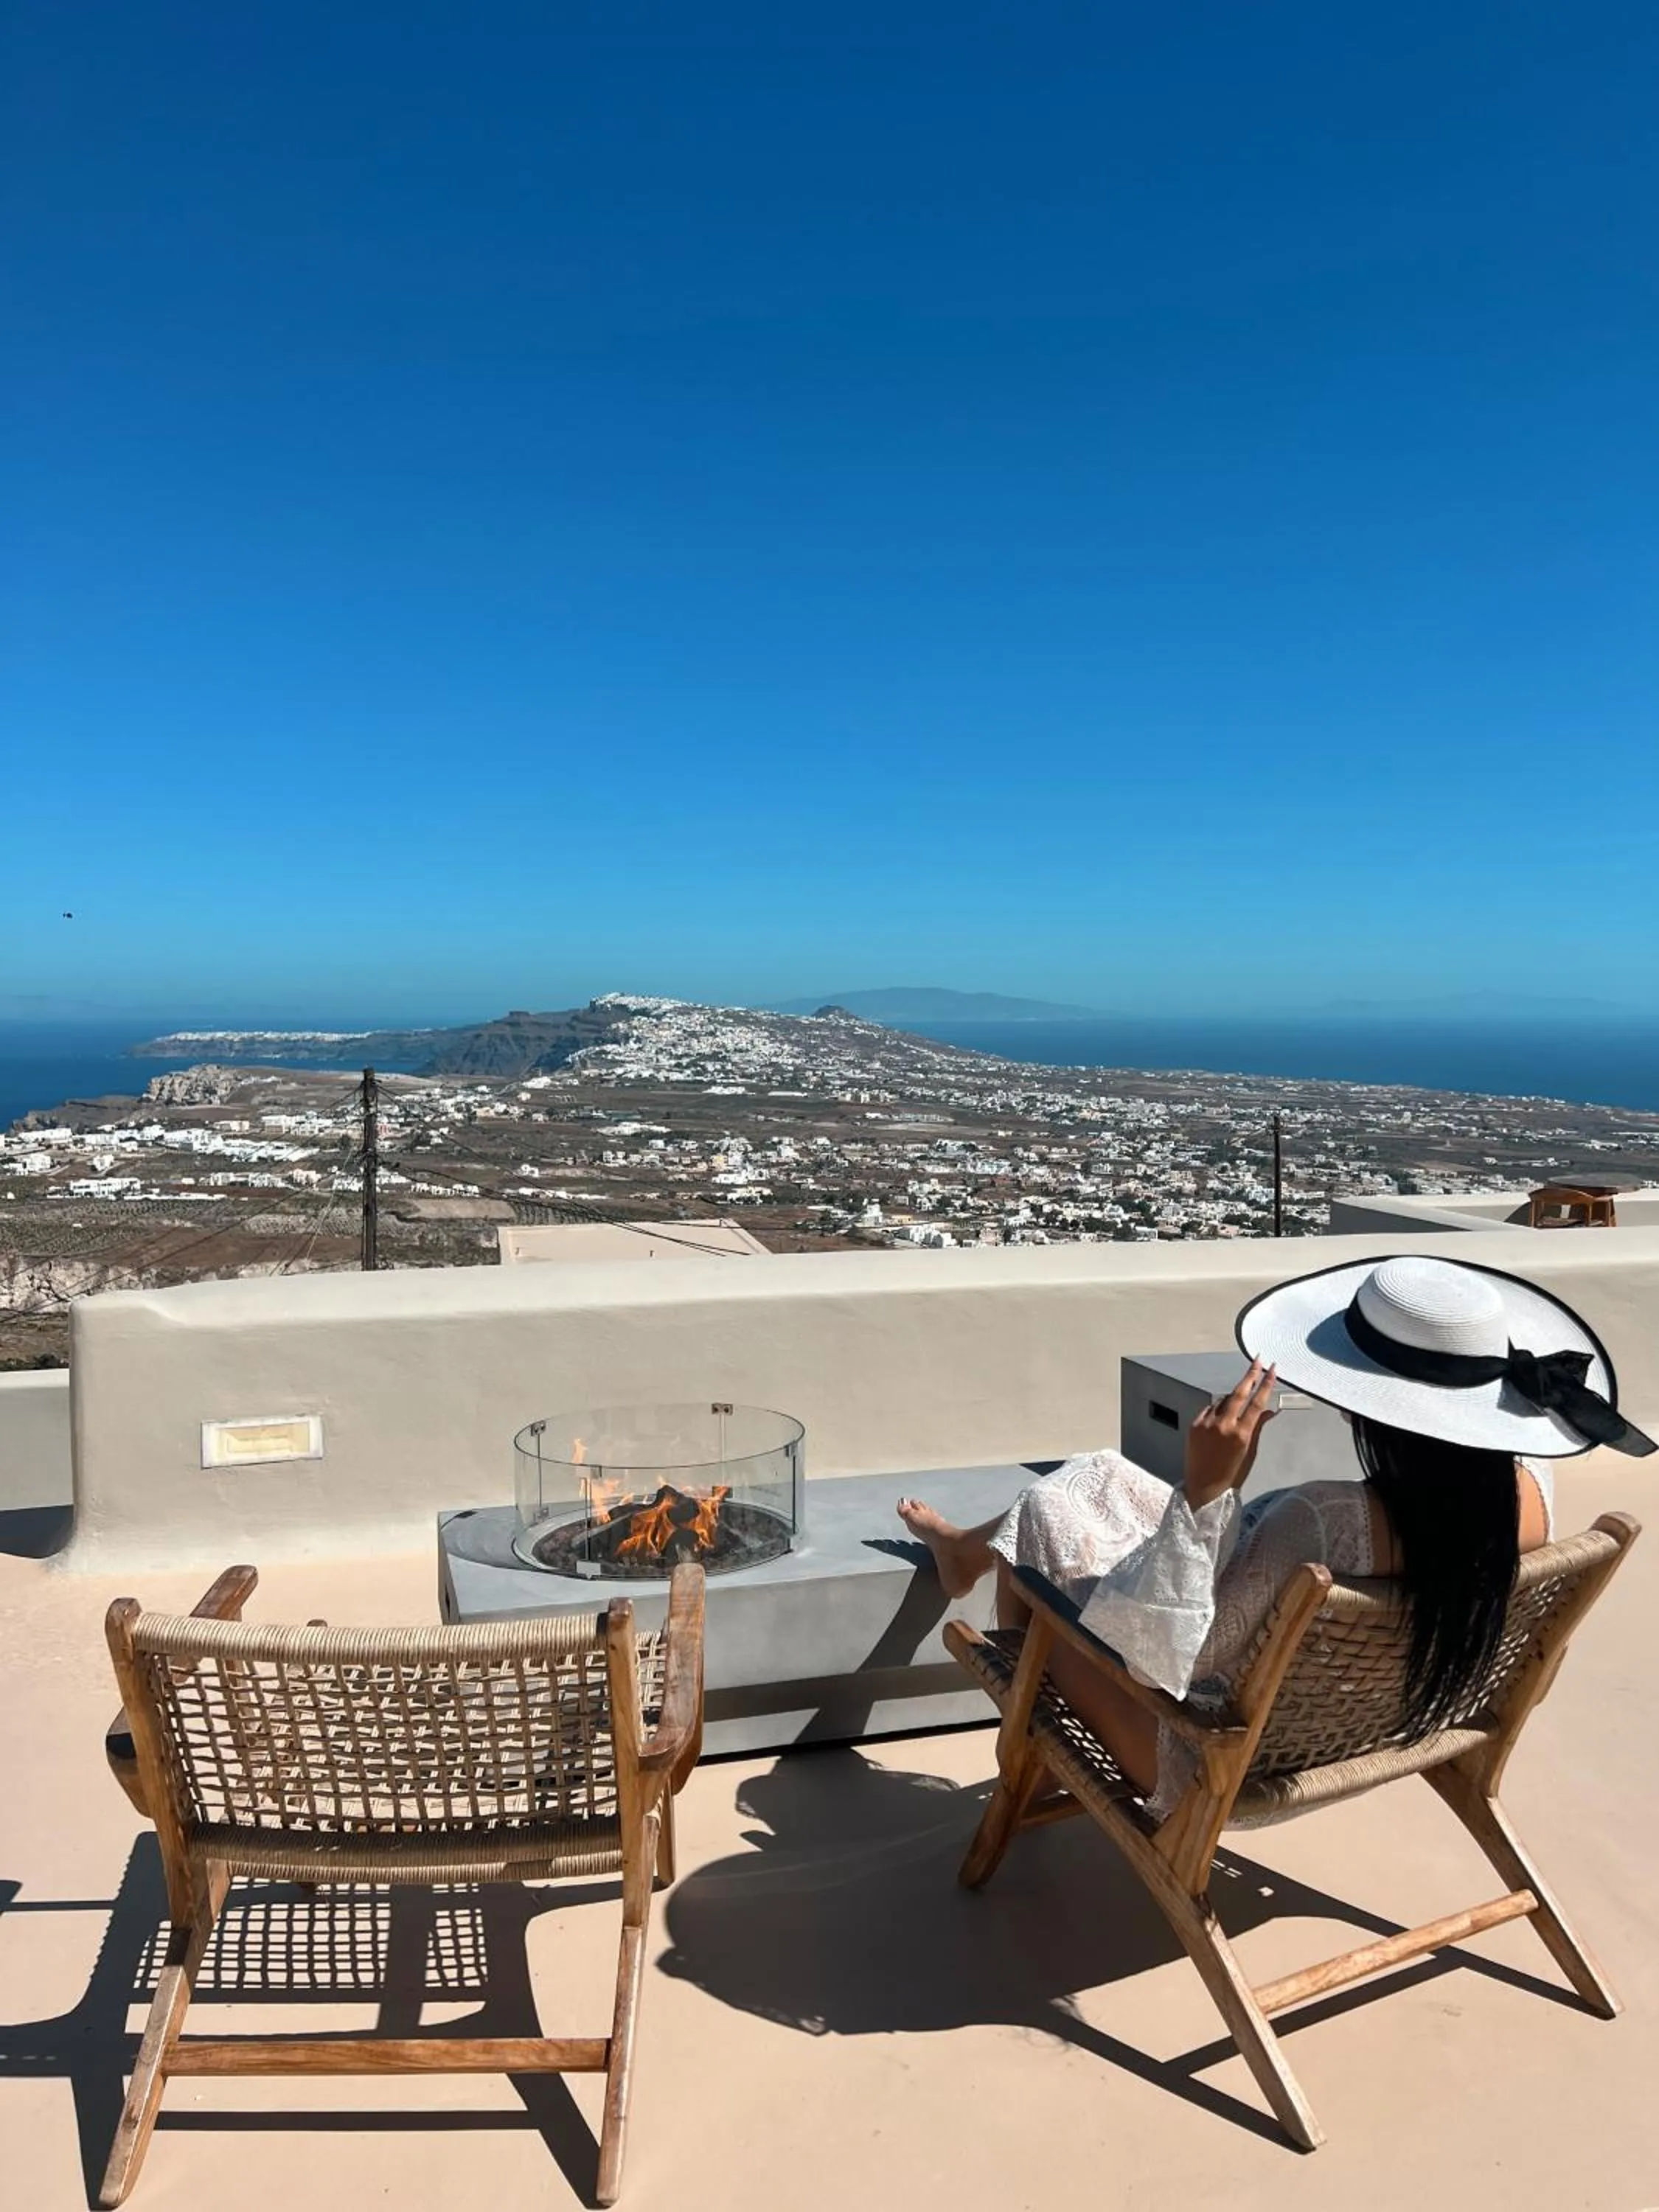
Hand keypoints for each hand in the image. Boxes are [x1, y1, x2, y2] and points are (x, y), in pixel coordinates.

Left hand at [1184, 1359, 1277, 1509]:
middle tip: (1257, 1361)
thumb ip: (1258, 1428)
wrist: (1203, 1487)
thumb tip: (1268, 1410)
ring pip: (1224, 1399)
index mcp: (1242, 1434)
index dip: (1266, 1384)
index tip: (1272, 1370)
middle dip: (1250, 1375)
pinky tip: (1223, 1413)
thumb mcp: (1250, 1453)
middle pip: (1239, 1392)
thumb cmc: (1231, 1474)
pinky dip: (1218, 1407)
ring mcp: (1207, 1423)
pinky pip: (1210, 1407)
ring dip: (1233, 1396)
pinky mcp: (1195, 1424)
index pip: (1257, 1403)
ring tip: (1240, 1400)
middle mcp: (1224, 1425)